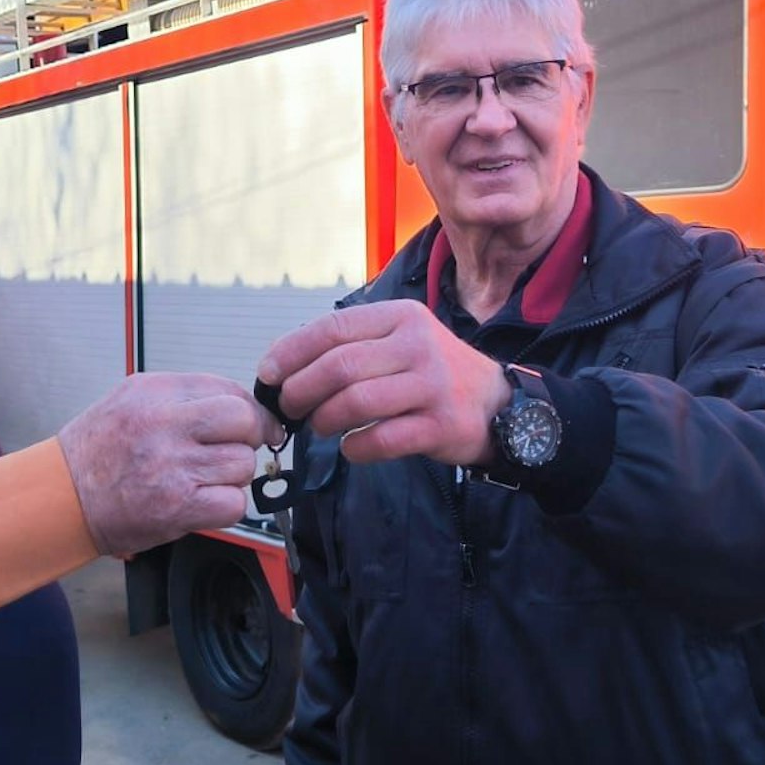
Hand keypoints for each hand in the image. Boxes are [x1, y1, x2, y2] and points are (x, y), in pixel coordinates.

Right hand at [58, 373, 282, 555]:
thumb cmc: (98, 450)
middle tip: (235, 449)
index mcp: (156, 392)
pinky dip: (226, 505)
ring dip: (232, 475)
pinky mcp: (178, 506)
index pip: (230, 389)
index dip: (249, 410)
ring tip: (204, 478)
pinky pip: (234, 503)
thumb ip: (184, 396)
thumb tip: (240, 404)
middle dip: (250, 436)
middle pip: (245, 420)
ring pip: (243, 464)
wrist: (64, 496)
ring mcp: (173, 465)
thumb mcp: (132, 399)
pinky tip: (202, 501)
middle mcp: (165, 423)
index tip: (251, 425)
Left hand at [257, 300, 510, 466]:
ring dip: (324, 420)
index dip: (291, 352)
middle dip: (301, 390)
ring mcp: (431, 385)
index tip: (267, 374)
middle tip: (288, 407)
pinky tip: (351, 446)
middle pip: (339, 367)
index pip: (332, 329)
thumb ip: (351, 345)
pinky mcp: (441, 425)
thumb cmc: (432, 372)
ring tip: (319, 426)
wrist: (496, 403)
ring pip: (356, 402)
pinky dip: (356, 447)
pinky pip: (382, 439)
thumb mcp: (399, 339)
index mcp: (399, 317)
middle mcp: (417, 345)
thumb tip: (284, 364)